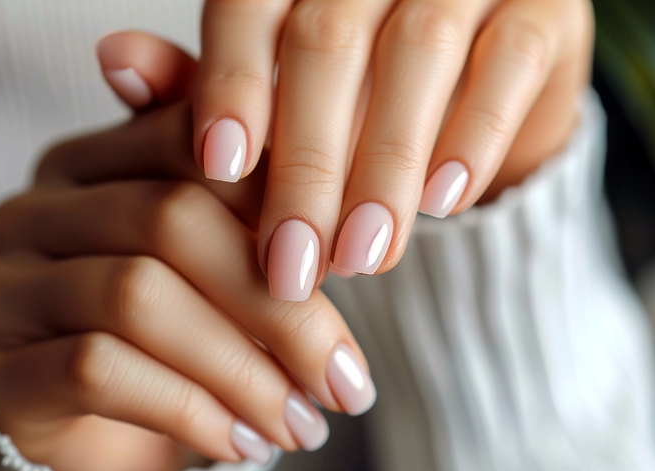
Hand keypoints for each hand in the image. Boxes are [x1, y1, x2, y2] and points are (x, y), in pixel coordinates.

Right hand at [0, 101, 374, 470]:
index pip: (190, 142)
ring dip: (241, 370)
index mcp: (90, 161)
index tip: (352, 269)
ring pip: (137, 298)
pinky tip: (243, 444)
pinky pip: (100, 371)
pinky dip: (189, 410)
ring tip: (303, 424)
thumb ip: (255, 216)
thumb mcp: (214, 269)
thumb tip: (350, 213)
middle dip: (277, 306)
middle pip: (170, 220)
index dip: (278, 199)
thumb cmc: (167, 338)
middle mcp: (35, 210)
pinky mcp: (0, 369)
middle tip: (345, 378)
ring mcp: (7, 288)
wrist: (88, 436)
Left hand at [192, 0, 592, 298]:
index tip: (219, 168)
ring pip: (417, 53)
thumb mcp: (274, 95)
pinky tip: (441, 204)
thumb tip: (112, 58)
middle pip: (328, 38)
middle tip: (293, 262)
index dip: (232, 81)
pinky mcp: (543, 9)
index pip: (253, 4)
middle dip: (308, 161)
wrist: (477, 98)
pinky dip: (471, 138)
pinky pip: (507, 65)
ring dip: (384, 167)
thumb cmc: (353, 98)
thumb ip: (205, 82)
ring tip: (360, 257)